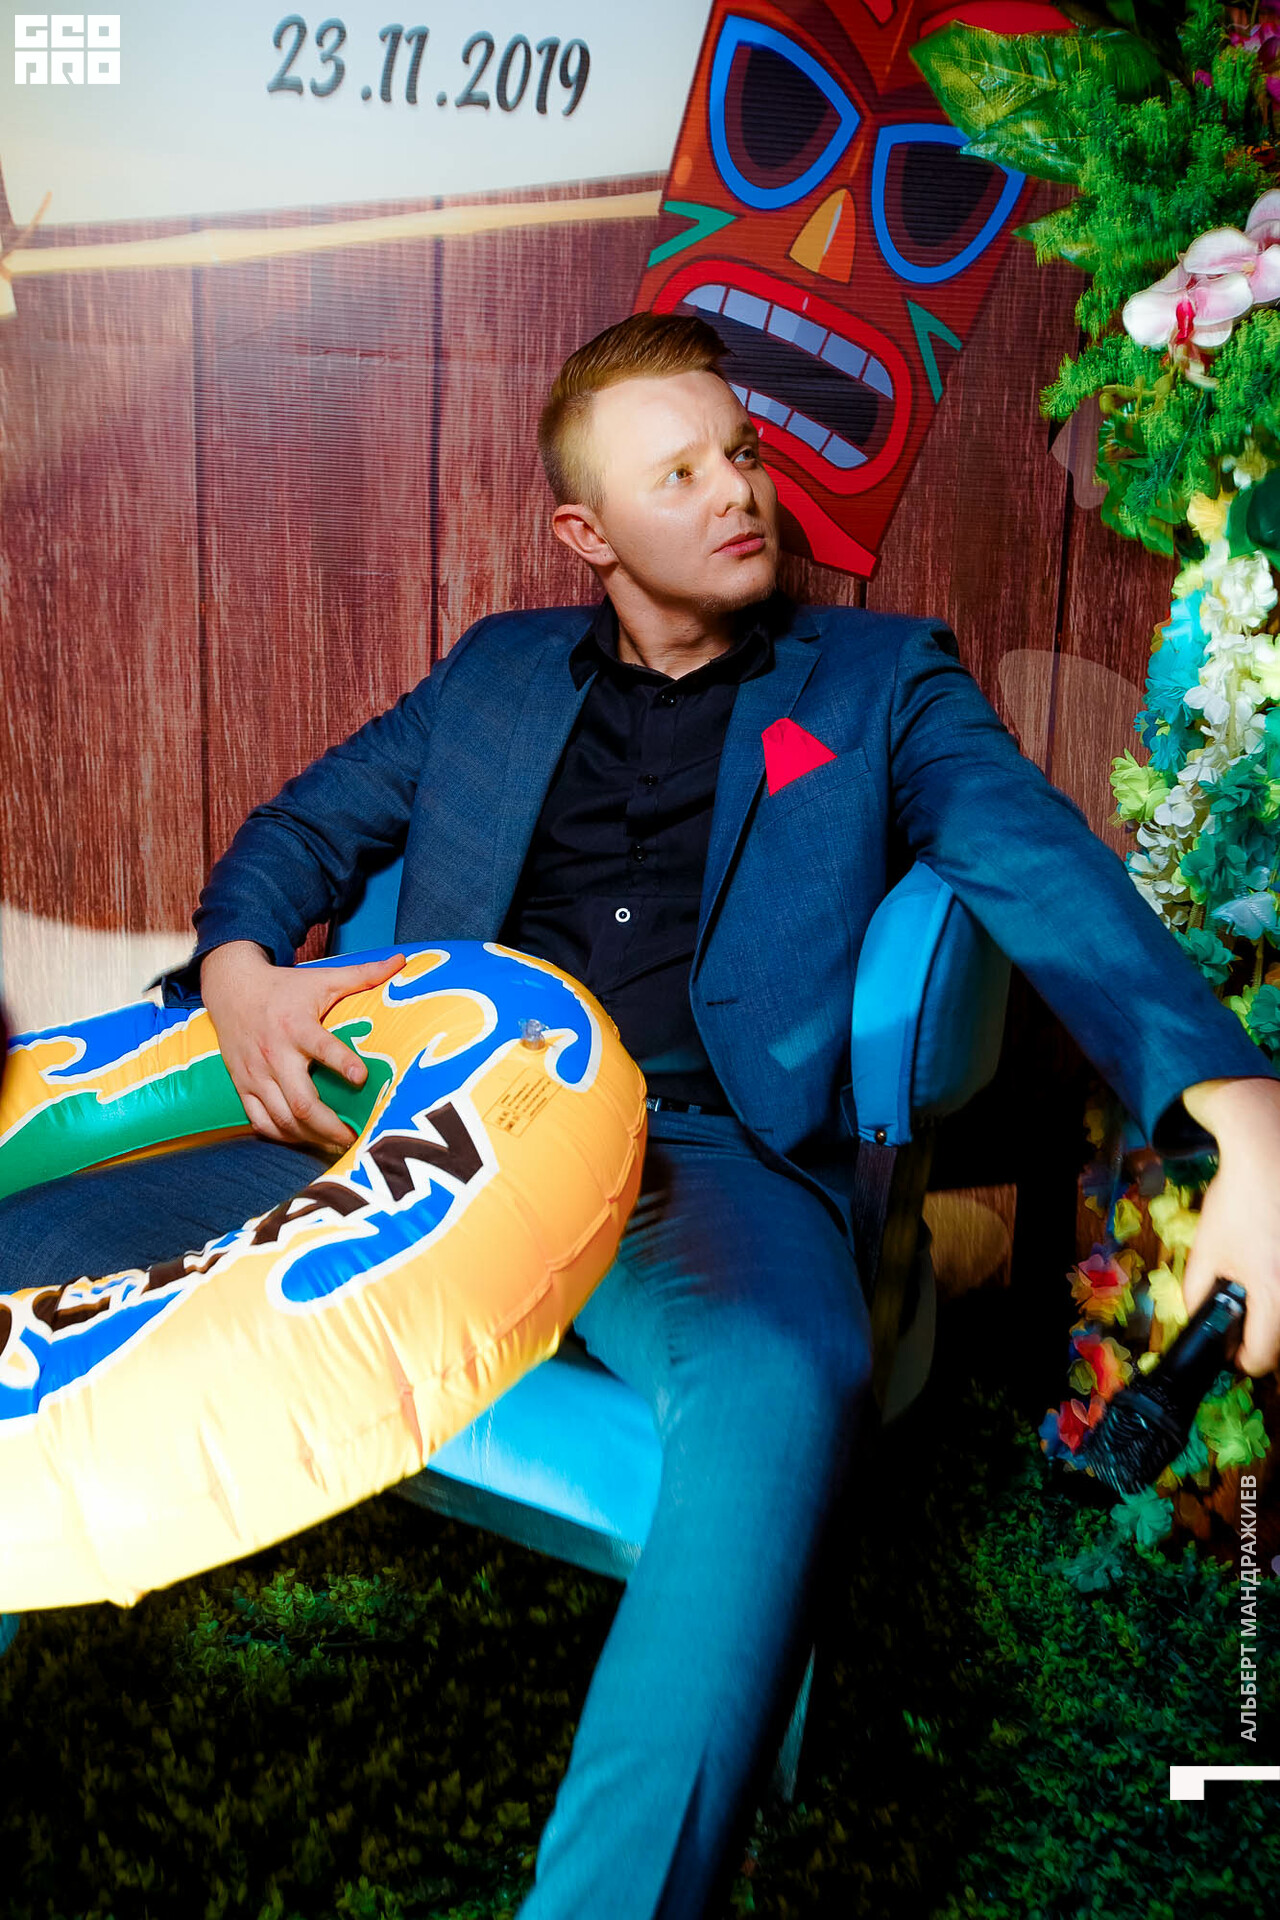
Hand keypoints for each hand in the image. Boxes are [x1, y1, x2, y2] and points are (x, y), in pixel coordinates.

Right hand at [200, 940, 404, 1151]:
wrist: (231, 988)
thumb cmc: (285, 987)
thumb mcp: (323, 978)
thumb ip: (364, 974)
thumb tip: (402, 961)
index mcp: (296, 1026)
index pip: (322, 1047)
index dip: (343, 1063)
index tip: (363, 1079)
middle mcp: (274, 1053)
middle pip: (301, 1102)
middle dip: (330, 1126)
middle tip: (354, 1137)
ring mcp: (255, 1074)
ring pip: (281, 1119)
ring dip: (309, 1137)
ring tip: (335, 1144)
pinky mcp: (242, 1085)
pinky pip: (259, 1121)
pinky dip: (282, 1136)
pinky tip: (304, 1140)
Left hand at [1180, 1076, 1279, 1375]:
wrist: (1269, 1154)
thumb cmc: (1238, 1201)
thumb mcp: (1205, 1249)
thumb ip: (1196, 1291)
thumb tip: (1197, 1316)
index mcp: (1274, 1295)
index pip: (1261, 1357)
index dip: (1238, 1357)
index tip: (1229, 1347)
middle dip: (1259, 1326)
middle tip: (1242, 1307)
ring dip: (1272, 1301)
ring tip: (1258, 1269)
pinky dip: (1278, 1276)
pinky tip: (1269, 1253)